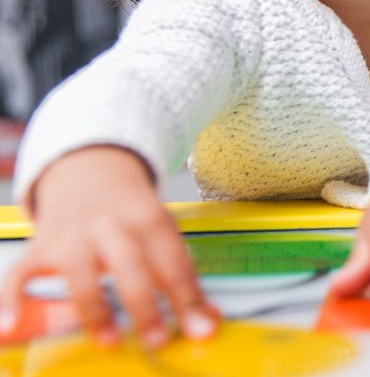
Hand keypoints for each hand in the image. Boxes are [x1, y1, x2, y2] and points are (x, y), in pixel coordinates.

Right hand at [0, 146, 217, 347]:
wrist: (92, 172)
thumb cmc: (133, 212)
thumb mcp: (164, 233)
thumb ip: (182, 275)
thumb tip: (207, 321)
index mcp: (150, 218)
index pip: (173, 262)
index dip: (188, 298)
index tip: (201, 329)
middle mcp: (111, 225)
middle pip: (130, 267)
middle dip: (145, 306)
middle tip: (159, 339)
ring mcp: (72, 236)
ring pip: (80, 275)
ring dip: (95, 311)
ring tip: (110, 340)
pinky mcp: (40, 248)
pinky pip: (20, 275)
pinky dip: (11, 300)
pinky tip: (12, 326)